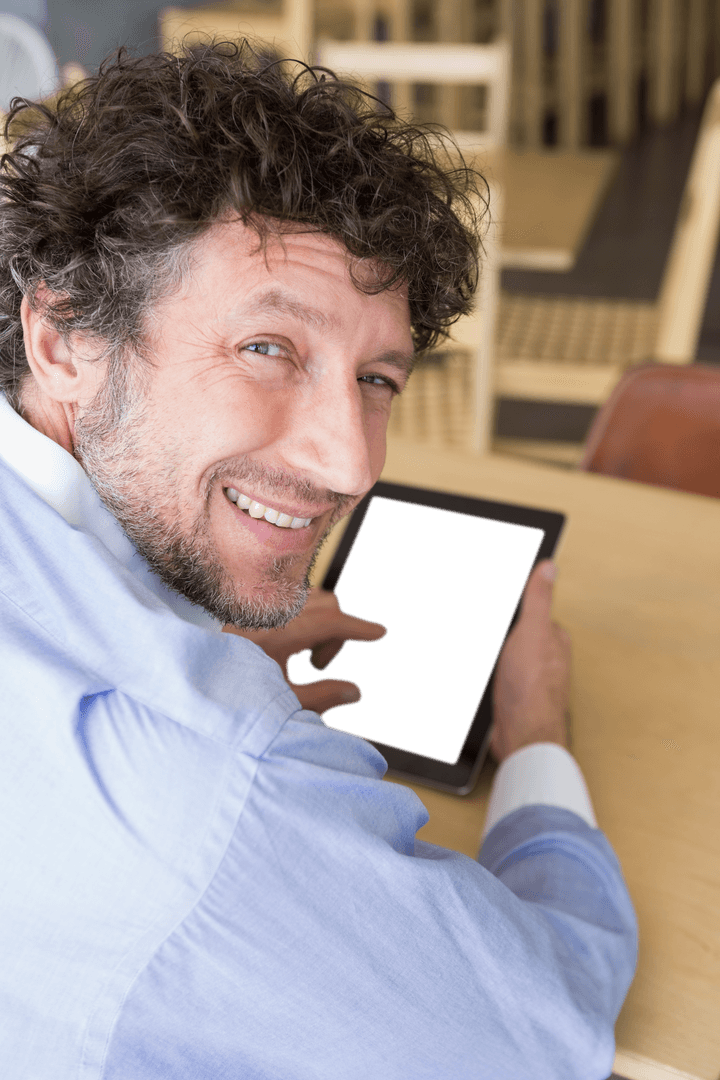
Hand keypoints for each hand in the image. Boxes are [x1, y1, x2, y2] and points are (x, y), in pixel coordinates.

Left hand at [222, 587, 386, 715]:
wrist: (192, 674)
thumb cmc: (232, 689)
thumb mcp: (281, 700)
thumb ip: (321, 697)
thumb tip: (354, 692)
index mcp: (284, 633)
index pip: (334, 621)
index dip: (360, 628)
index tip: (379, 634)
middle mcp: (276, 614)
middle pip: (326, 606)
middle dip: (336, 632)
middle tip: (320, 664)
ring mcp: (262, 608)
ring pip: (308, 602)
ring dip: (319, 624)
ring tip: (305, 659)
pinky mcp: (251, 610)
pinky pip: (290, 603)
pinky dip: (302, 618)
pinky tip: (287, 646)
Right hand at [489, 560, 571, 763]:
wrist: (521, 734)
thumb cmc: (533, 688)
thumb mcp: (532, 631)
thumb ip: (539, 599)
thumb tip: (549, 567)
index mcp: (554, 639)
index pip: (534, 611)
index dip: (515, 605)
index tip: (496, 598)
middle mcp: (546, 659)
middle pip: (518, 633)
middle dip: (499, 628)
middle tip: (479, 621)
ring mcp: (529, 678)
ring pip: (506, 656)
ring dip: (491, 653)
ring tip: (474, 645)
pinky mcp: (514, 696)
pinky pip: (497, 675)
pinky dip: (485, 671)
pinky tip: (476, 670)